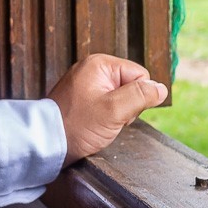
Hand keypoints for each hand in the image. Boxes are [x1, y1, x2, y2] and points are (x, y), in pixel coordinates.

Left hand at [46, 53, 167, 165]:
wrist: (46, 144)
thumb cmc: (76, 126)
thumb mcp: (113, 111)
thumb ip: (140, 96)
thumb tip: (161, 88)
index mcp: (100, 63)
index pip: (140, 75)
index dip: (136, 97)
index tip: (117, 110)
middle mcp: (92, 68)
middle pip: (130, 86)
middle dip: (125, 107)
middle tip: (105, 118)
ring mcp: (86, 83)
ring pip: (119, 98)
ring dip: (115, 114)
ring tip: (97, 123)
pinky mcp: (81, 97)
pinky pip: (106, 105)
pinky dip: (104, 117)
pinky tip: (92, 124)